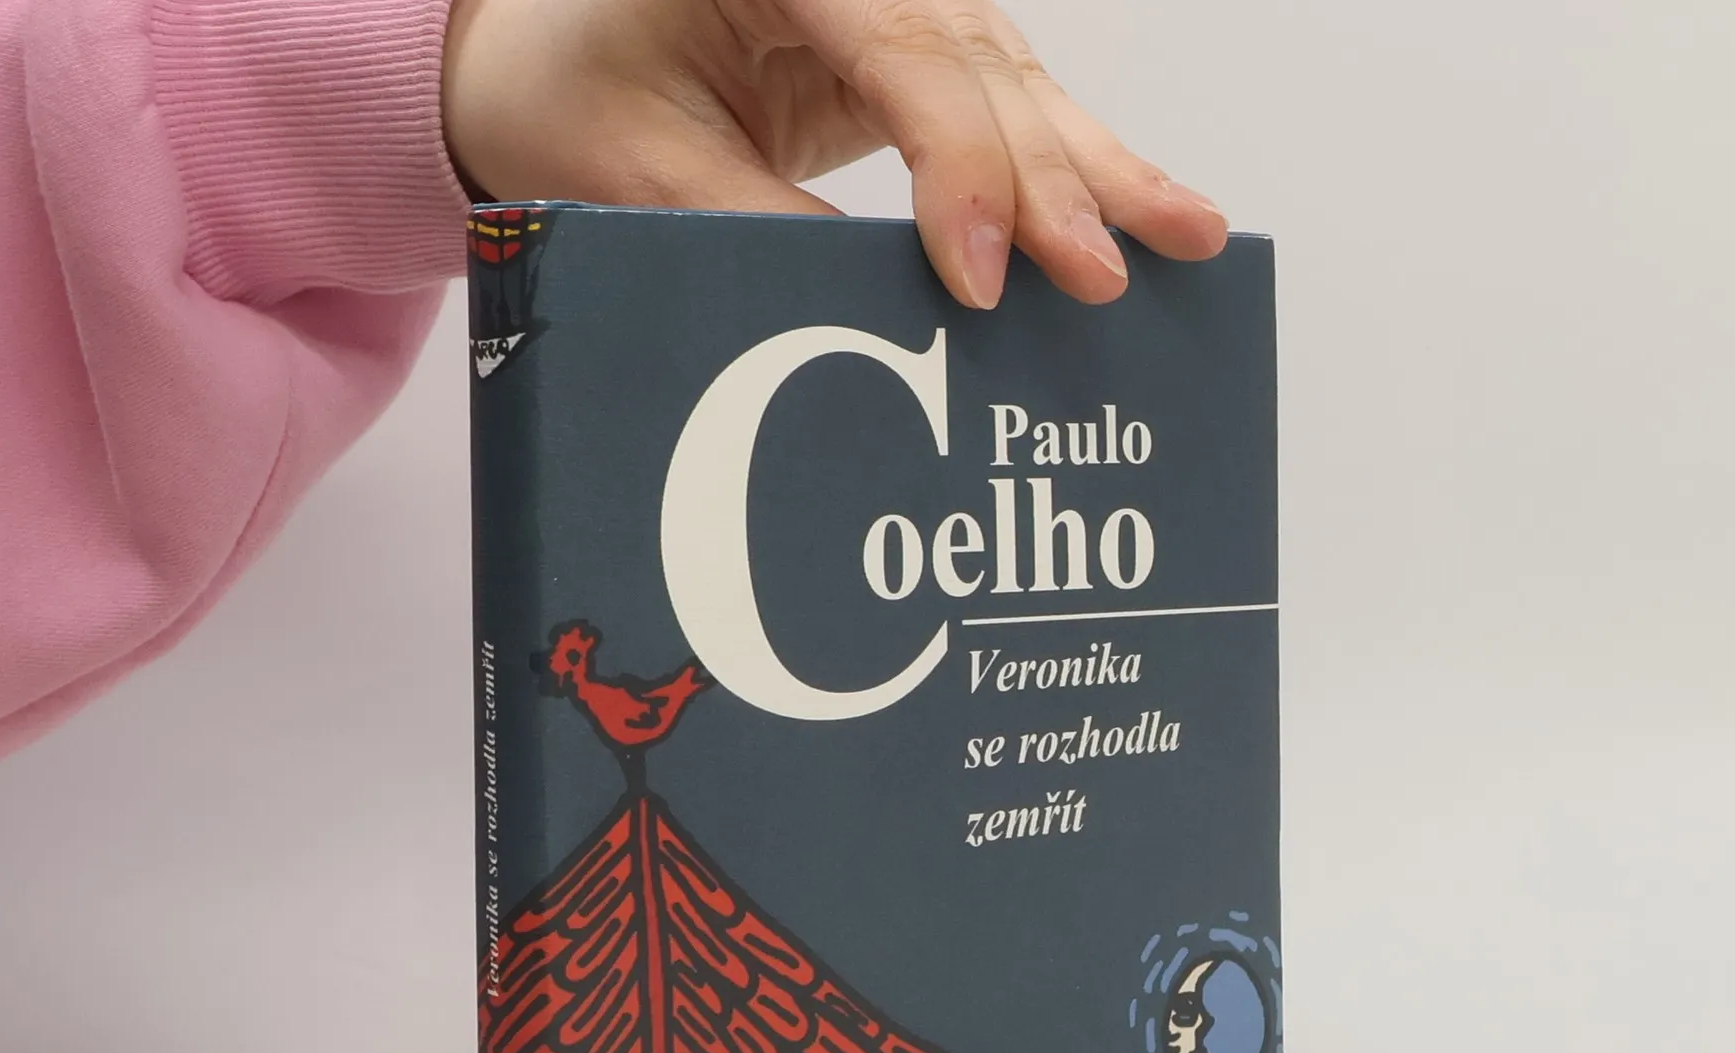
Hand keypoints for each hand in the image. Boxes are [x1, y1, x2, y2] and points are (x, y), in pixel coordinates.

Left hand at [442, 0, 1227, 309]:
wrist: (545, 55)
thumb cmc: (573, 92)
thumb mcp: (640, 174)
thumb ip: (760, 232)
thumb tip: (883, 322)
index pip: (902, 51)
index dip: (956, 168)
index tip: (979, 279)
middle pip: (980, 63)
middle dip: (1050, 177)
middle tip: (1100, 275)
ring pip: (1016, 78)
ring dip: (1100, 167)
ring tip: (1189, 234)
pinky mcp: (913, 48)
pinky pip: (1006, 102)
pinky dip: (1074, 163)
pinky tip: (1147, 208)